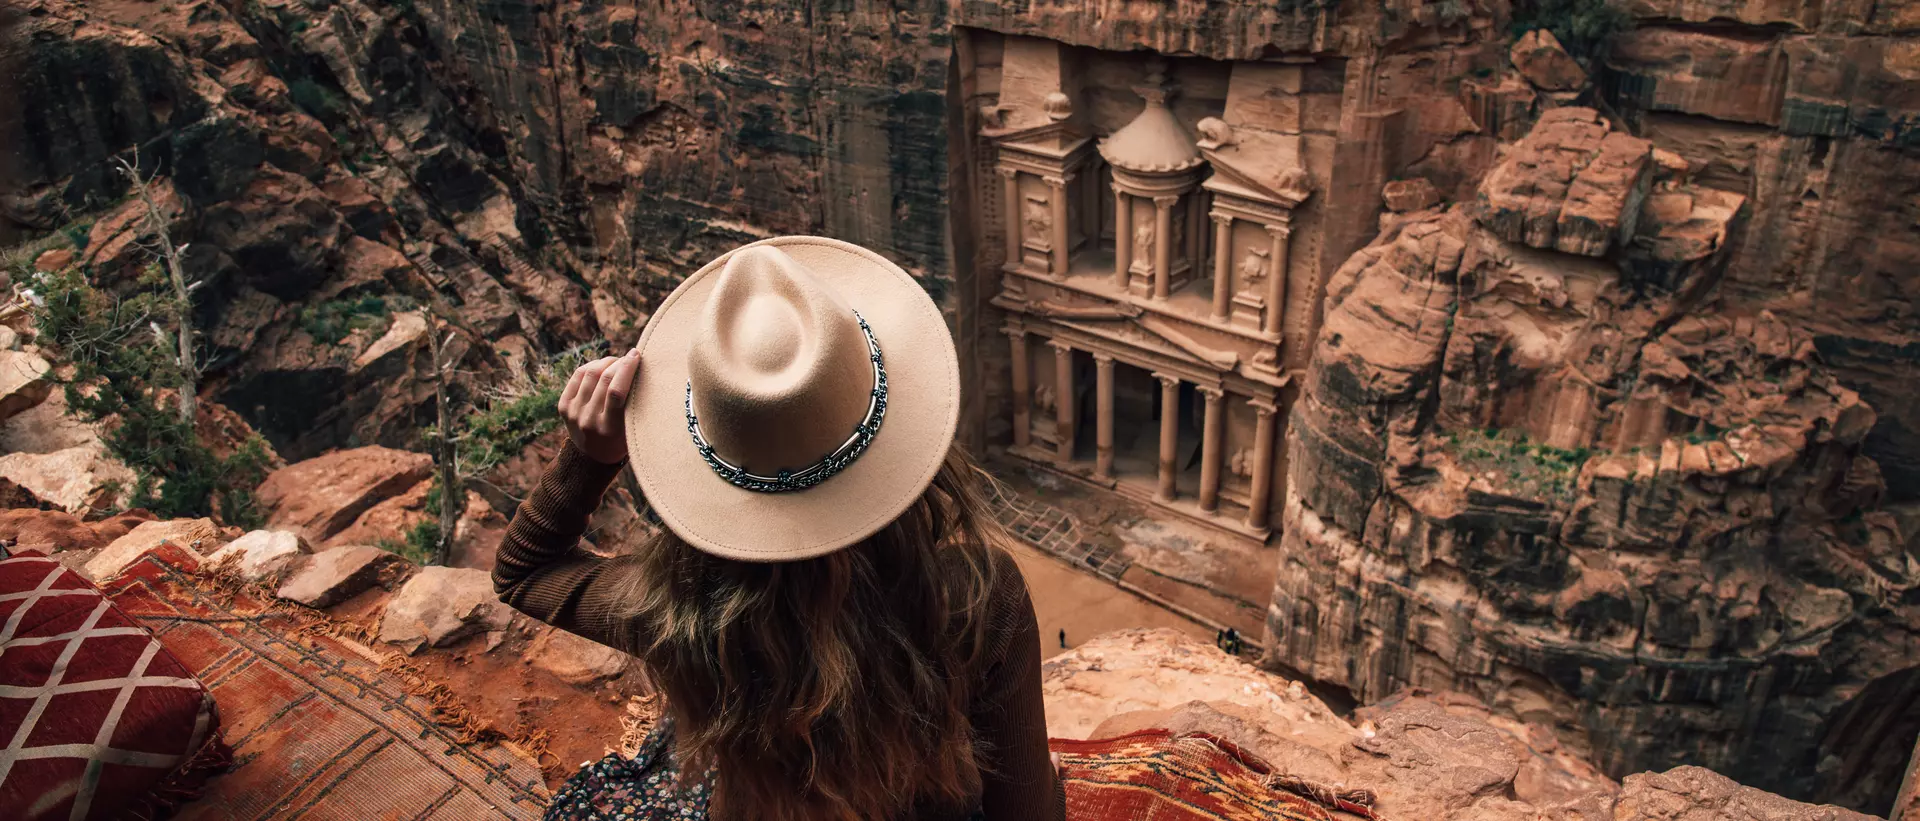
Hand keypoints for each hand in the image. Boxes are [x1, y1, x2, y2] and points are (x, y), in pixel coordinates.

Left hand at [560, 348, 640, 463]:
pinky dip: (592, 365)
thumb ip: (635, 404)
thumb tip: (640, 369)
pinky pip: (578, 375)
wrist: (592, 456)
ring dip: (606, 361)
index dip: (627, 369)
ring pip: (590, 373)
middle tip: (630, 357)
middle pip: (604, 379)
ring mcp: (573, 413)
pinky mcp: (564, 406)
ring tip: (617, 361)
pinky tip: (602, 365)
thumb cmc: (621, 439)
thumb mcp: (632, 428)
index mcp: (609, 428)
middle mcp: (588, 420)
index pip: (616, 392)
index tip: (636, 355)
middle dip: (619, 362)